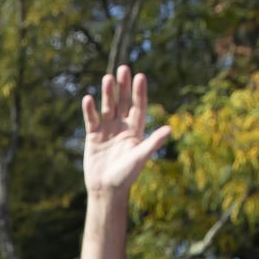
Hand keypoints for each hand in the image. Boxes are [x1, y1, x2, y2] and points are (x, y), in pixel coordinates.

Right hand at [81, 65, 171, 196]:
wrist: (106, 189)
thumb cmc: (126, 176)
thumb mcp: (140, 157)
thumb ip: (153, 142)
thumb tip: (170, 129)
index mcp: (136, 131)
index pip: (138, 107)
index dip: (139, 92)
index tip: (140, 77)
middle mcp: (122, 127)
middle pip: (123, 102)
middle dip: (123, 86)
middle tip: (124, 68)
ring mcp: (107, 130)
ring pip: (107, 107)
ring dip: (107, 93)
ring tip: (107, 78)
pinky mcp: (93, 136)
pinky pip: (92, 119)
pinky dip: (90, 110)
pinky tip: (88, 98)